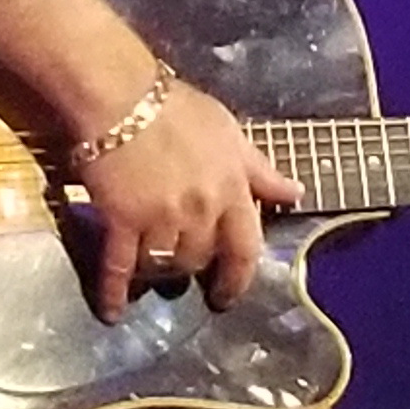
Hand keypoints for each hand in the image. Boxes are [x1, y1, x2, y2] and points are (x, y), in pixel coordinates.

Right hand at [76, 79, 296, 318]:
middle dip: (193, 269)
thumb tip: (295, 193)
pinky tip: (113, 311)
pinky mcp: (122, 221)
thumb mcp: (229, 134)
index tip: (228, 294)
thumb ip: (261, 170)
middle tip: (182, 273)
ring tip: (150, 274)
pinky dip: (116, 293)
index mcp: (231, 188)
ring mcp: (161, 218)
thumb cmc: (176, 109)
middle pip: (201, 258)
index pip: (246, 247)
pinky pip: (120, 268)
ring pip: (165, 265)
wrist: (121, 96)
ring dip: (159, 274)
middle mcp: (201, 210)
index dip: (239, 277)